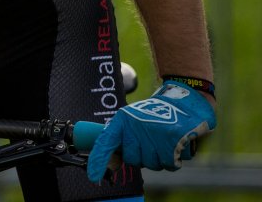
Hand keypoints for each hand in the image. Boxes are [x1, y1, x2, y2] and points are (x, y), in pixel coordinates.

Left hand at [87, 80, 216, 182]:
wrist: (183, 101)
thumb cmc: (156, 115)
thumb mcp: (133, 121)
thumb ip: (121, 141)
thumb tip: (112, 166)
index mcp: (122, 121)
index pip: (106, 142)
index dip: (99, 160)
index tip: (93, 176)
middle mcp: (135, 126)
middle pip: (134, 160)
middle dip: (144, 156)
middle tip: (152, 142)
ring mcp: (153, 133)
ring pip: (153, 164)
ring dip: (161, 158)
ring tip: (165, 140)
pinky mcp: (172, 139)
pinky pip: (170, 164)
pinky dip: (175, 159)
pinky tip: (177, 144)